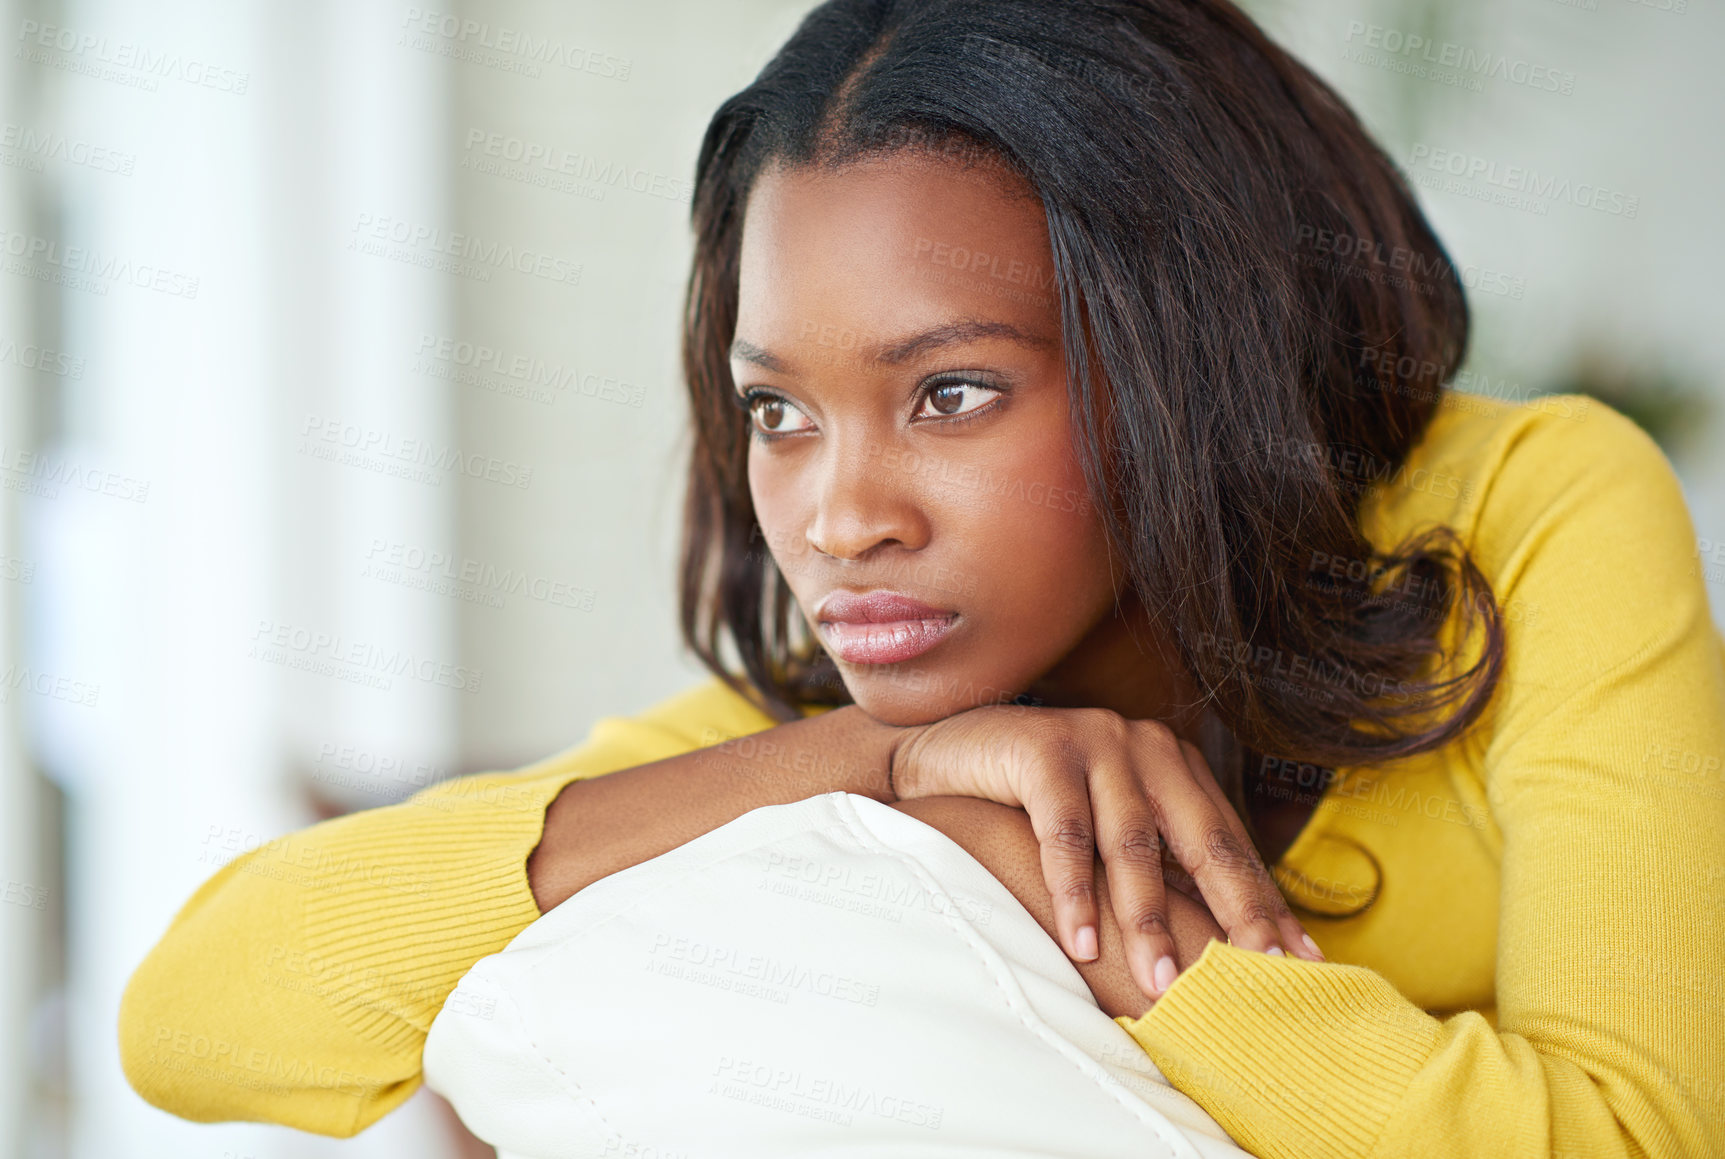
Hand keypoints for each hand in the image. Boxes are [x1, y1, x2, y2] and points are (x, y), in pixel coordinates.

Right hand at [888, 705, 1321, 997]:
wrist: (945, 751)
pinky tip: (1080, 941)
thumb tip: (1216, 945)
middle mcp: (1148, 748)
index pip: (1231, 844)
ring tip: (1162, 984)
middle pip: (1203, 841)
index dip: (1265, 903)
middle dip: (1236, 912)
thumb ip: (1156, 864)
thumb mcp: (1106, 828)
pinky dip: (1074, 890)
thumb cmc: (1031, 802)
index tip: (1303, 962)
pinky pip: (1065, 831)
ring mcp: (1098, 743)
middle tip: (1260, 973)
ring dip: (1146, 920)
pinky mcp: (1044, 750)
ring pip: (1133, 844)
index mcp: (1176, 767)